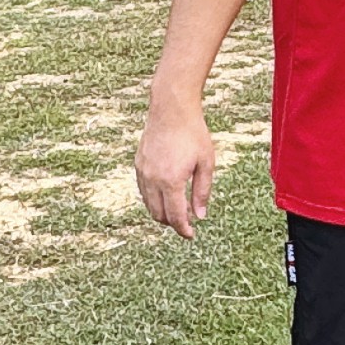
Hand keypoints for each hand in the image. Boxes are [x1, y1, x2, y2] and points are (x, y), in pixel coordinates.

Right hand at [134, 97, 217, 238]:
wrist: (171, 109)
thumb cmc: (193, 134)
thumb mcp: (206, 163)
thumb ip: (202, 192)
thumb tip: (200, 216)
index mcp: (171, 181)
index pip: (175, 216)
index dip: (183, 229)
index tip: (191, 235)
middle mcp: (153, 179)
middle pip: (159, 214)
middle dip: (172, 223)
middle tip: (186, 223)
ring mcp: (143, 172)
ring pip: (148, 204)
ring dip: (161, 212)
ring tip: (177, 210)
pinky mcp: (138, 164)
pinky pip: (143, 190)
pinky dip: (153, 198)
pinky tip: (166, 195)